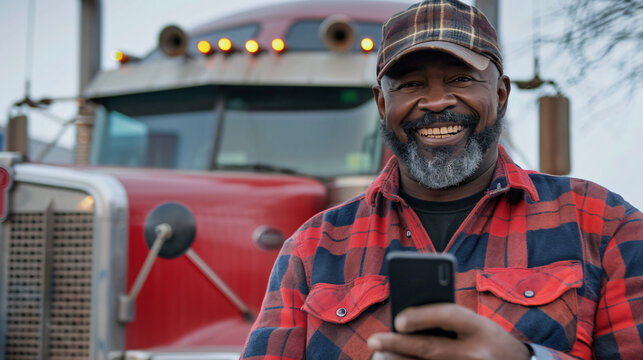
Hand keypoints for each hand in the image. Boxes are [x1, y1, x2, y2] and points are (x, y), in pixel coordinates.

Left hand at [367, 303, 530, 359]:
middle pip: (430, 348)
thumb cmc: (487, 338)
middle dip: (397, 344)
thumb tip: (404, 322)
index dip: (421, 316)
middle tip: (373, 341)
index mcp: (480, 327)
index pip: (447, 315)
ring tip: (379, 356)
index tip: (397, 320)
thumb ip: (446, 320)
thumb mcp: (475, 323)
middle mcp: (477, 353)